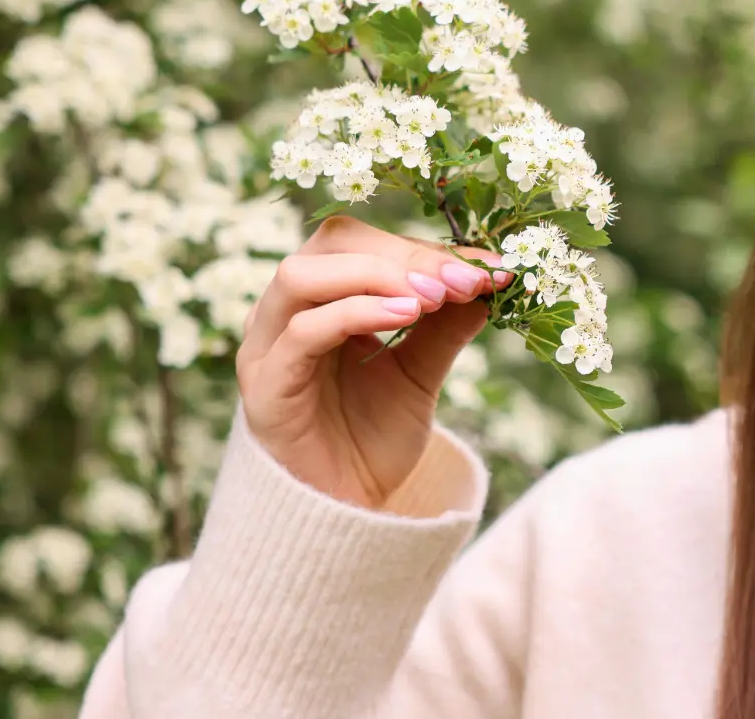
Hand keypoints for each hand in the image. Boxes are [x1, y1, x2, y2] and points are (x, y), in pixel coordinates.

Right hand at [235, 215, 510, 507]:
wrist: (345, 512)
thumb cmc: (373, 436)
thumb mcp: (422, 370)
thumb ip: (446, 324)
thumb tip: (490, 276)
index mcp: (322, 298)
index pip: (366, 242)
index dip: (427, 248)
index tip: (489, 268)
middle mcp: (286, 312)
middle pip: (333, 244)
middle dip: (405, 254)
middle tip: (462, 279)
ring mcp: (267, 346)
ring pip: (303, 275)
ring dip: (377, 275)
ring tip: (434, 297)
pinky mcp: (264, 386)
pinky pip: (303, 332)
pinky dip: (356, 312)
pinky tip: (408, 316)